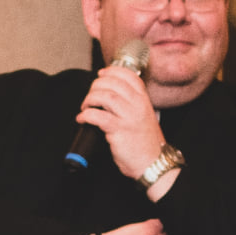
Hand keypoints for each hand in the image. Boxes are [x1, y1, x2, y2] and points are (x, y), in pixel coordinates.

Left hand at [77, 61, 166, 181]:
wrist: (153, 163)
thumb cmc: (146, 143)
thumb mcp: (144, 117)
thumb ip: (132, 104)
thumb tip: (109, 94)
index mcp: (144, 100)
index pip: (129, 76)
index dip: (112, 71)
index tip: (101, 74)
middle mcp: (138, 105)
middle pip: (114, 83)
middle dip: (96, 85)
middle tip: (90, 95)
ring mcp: (129, 117)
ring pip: (106, 96)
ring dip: (90, 99)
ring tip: (85, 107)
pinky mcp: (119, 131)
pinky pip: (98, 116)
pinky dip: (86, 115)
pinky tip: (82, 119)